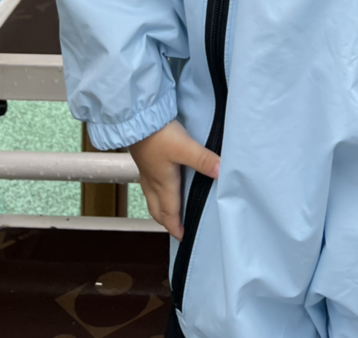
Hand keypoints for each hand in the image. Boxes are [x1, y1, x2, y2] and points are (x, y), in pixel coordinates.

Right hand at [129, 119, 219, 240]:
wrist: (136, 119)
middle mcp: (152, 181)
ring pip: (150, 196)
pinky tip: (160, 180)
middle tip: (175, 227)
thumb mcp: (185, 148)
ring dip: (158, 206)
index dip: (175, 227)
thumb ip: (204, 160)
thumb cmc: (159, 136)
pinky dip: (154, 190)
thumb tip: (221, 173)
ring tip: (168, 208)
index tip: (181, 237)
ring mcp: (145, 171)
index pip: (169, 213)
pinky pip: (148, 182)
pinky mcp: (142, 159)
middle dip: (165, 220)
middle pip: (156, 209)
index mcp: (163, 184)